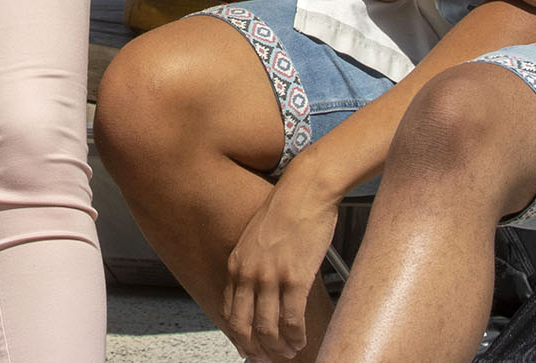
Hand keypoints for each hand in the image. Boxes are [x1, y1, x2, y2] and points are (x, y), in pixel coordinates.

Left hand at [223, 180, 339, 361]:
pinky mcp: (295, 278)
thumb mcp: (255, 238)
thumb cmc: (286, 210)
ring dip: (278, 348)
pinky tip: (301, 340)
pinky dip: (296, 336)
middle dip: (256, 350)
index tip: (249, 347)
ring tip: (289, 352)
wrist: (305, 190)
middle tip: (267, 359)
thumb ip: (252, 264)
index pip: (230, 311)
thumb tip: (259, 289)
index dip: (239, 337)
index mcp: (237, 264)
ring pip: (268, 329)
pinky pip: (292, 319)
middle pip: (244, 326)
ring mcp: (271, 277)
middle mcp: (249, 273)